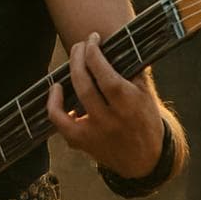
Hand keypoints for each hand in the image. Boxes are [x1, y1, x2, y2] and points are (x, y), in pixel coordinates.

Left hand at [47, 33, 164, 177]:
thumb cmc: (145, 120)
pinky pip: (60, 121)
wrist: (145, 161)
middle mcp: (111, 120)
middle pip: (84, 84)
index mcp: (129, 106)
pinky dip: (54, 103)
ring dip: (68, 74)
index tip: (92, 38)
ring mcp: (94, 133)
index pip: (105, 75)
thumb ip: (132, 71)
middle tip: (80, 46)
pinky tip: (57, 88)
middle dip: (79, 58)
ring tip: (74, 60)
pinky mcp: (82, 142)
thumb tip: (117, 43)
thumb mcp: (146, 95)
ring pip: (73, 100)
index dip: (94, 53)